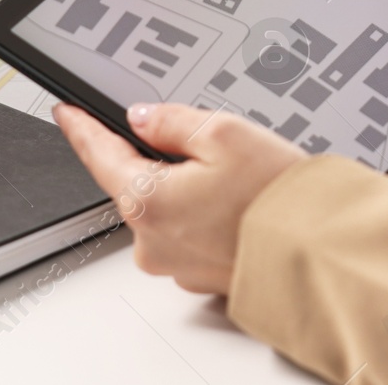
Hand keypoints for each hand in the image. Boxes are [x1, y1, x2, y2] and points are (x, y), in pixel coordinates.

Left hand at [54, 102, 306, 293]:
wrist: (320, 252)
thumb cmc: (277, 199)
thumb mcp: (225, 132)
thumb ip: (172, 119)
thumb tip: (143, 118)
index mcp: (147, 200)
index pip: (99, 154)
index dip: (82, 127)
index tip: (67, 112)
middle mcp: (152, 240)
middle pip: (141, 182)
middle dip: (167, 159)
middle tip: (215, 147)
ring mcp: (176, 263)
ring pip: (169, 209)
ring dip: (192, 190)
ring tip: (243, 180)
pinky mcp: (201, 275)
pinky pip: (193, 233)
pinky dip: (211, 216)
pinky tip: (245, 206)